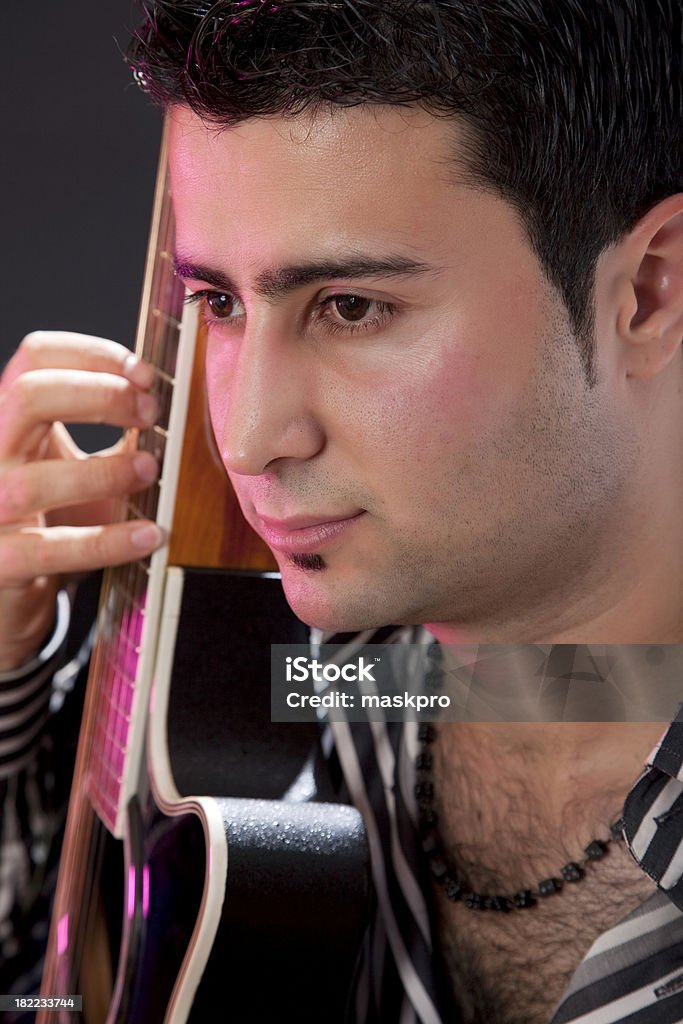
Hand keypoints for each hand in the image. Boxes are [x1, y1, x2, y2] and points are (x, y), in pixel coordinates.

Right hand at [0, 331, 164, 670]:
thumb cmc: (54, 517)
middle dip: (99, 395)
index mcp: (10, 418)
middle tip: (151, 413)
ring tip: (150, 470)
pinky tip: (149, 536)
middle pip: (27, 396)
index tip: (147, 374)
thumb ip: (115, 431)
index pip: (36, 357)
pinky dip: (107, 541)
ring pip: (35, 480)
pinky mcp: (3, 562)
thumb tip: (171, 399)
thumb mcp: (80, 462)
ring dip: (104, 472)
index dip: (94, 353)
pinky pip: (52, 552)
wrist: (14, 586)